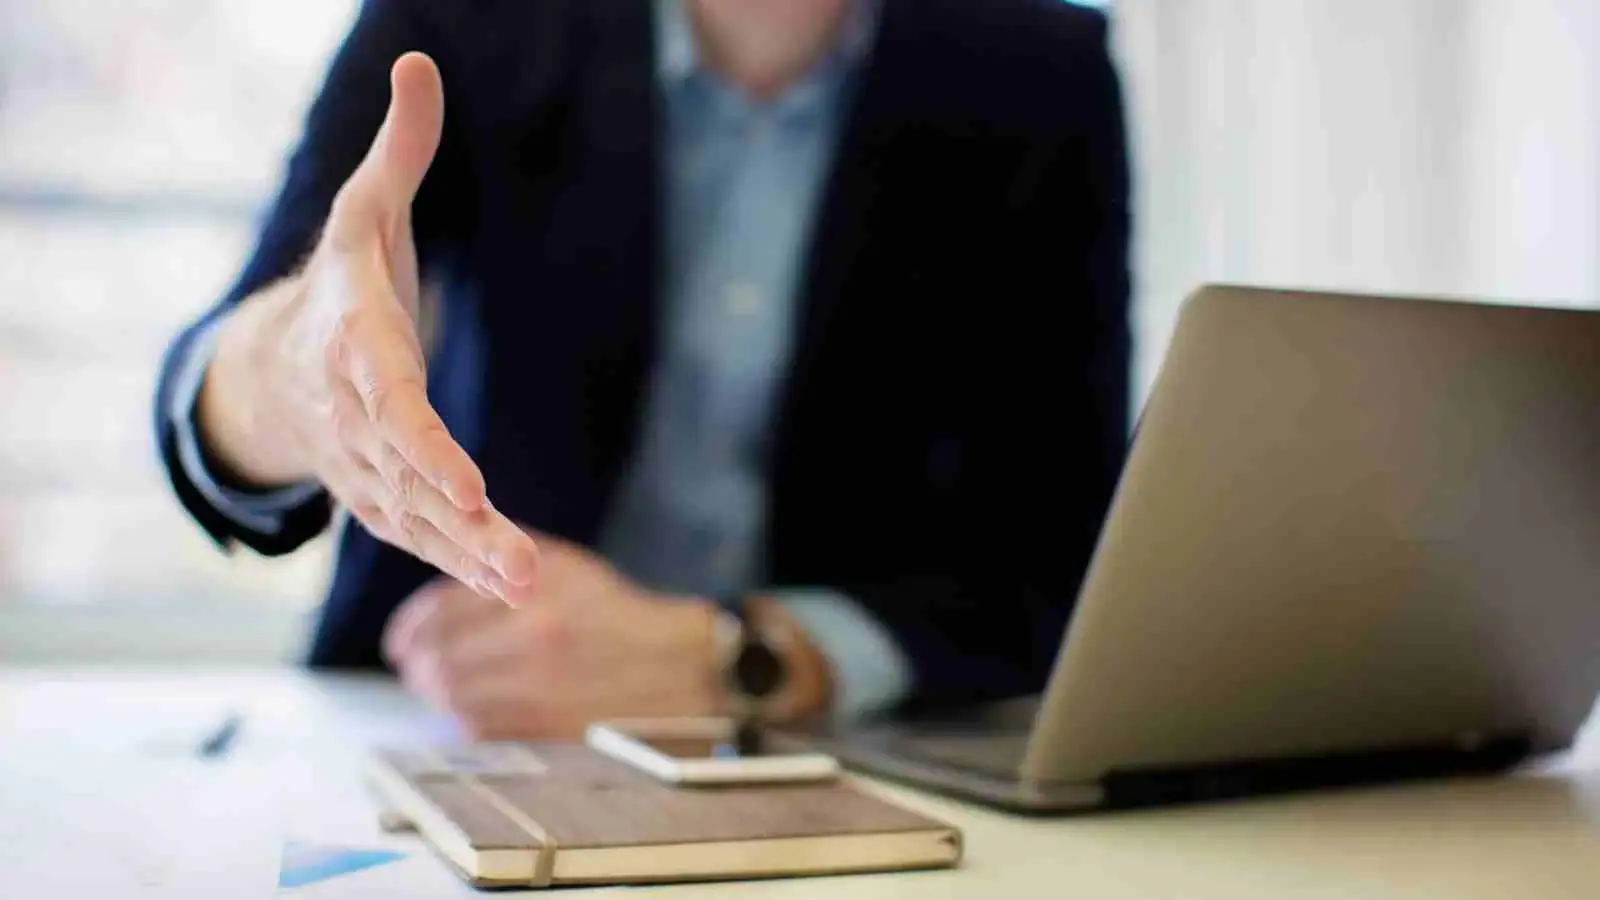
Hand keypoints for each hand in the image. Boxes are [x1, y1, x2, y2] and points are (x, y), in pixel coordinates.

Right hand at [198, 52, 537, 603]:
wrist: (278, 362)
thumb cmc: (341, 279)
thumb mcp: (364, 206)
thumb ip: (401, 148)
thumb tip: (419, 62)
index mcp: (355, 346)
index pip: (392, 403)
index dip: (428, 448)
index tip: (470, 490)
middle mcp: (356, 417)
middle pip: (412, 478)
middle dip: (465, 528)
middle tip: (523, 572)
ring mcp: (365, 465)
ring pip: (420, 521)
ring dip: (475, 559)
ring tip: (531, 589)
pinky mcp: (381, 494)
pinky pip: (422, 535)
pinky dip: (464, 563)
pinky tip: (513, 586)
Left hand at [382, 534, 722, 738]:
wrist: (677, 663)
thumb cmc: (616, 614)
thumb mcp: (566, 566)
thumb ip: (504, 561)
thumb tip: (443, 573)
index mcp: (534, 592)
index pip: (443, 611)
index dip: (412, 628)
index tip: (402, 640)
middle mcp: (536, 639)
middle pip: (441, 660)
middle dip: (417, 666)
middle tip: (412, 667)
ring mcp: (544, 688)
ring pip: (456, 698)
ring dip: (436, 696)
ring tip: (434, 690)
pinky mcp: (551, 727)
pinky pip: (484, 730)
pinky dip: (465, 721)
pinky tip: (468, 711)